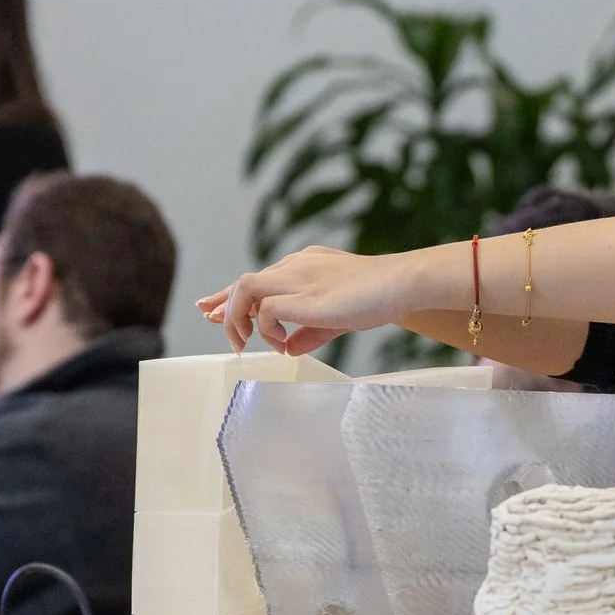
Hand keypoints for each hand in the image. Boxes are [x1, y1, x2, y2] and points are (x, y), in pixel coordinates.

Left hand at [197, 246, 428, 355]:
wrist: (402, 283)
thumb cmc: (377, 297)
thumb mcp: (336, 318)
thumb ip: (310, 332)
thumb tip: (289, 348)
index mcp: (303, 266)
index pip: (259, 279)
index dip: (232, 296)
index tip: (213, 310)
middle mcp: (296, 267)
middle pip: (245, 282)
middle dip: (224, 306)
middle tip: (218, 327)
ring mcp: (299, 278)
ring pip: (246, 288)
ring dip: (239, 317)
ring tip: (245, 342)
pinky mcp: (305, 296)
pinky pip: (266, 308)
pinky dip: (265, 328)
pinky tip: (282, 343)